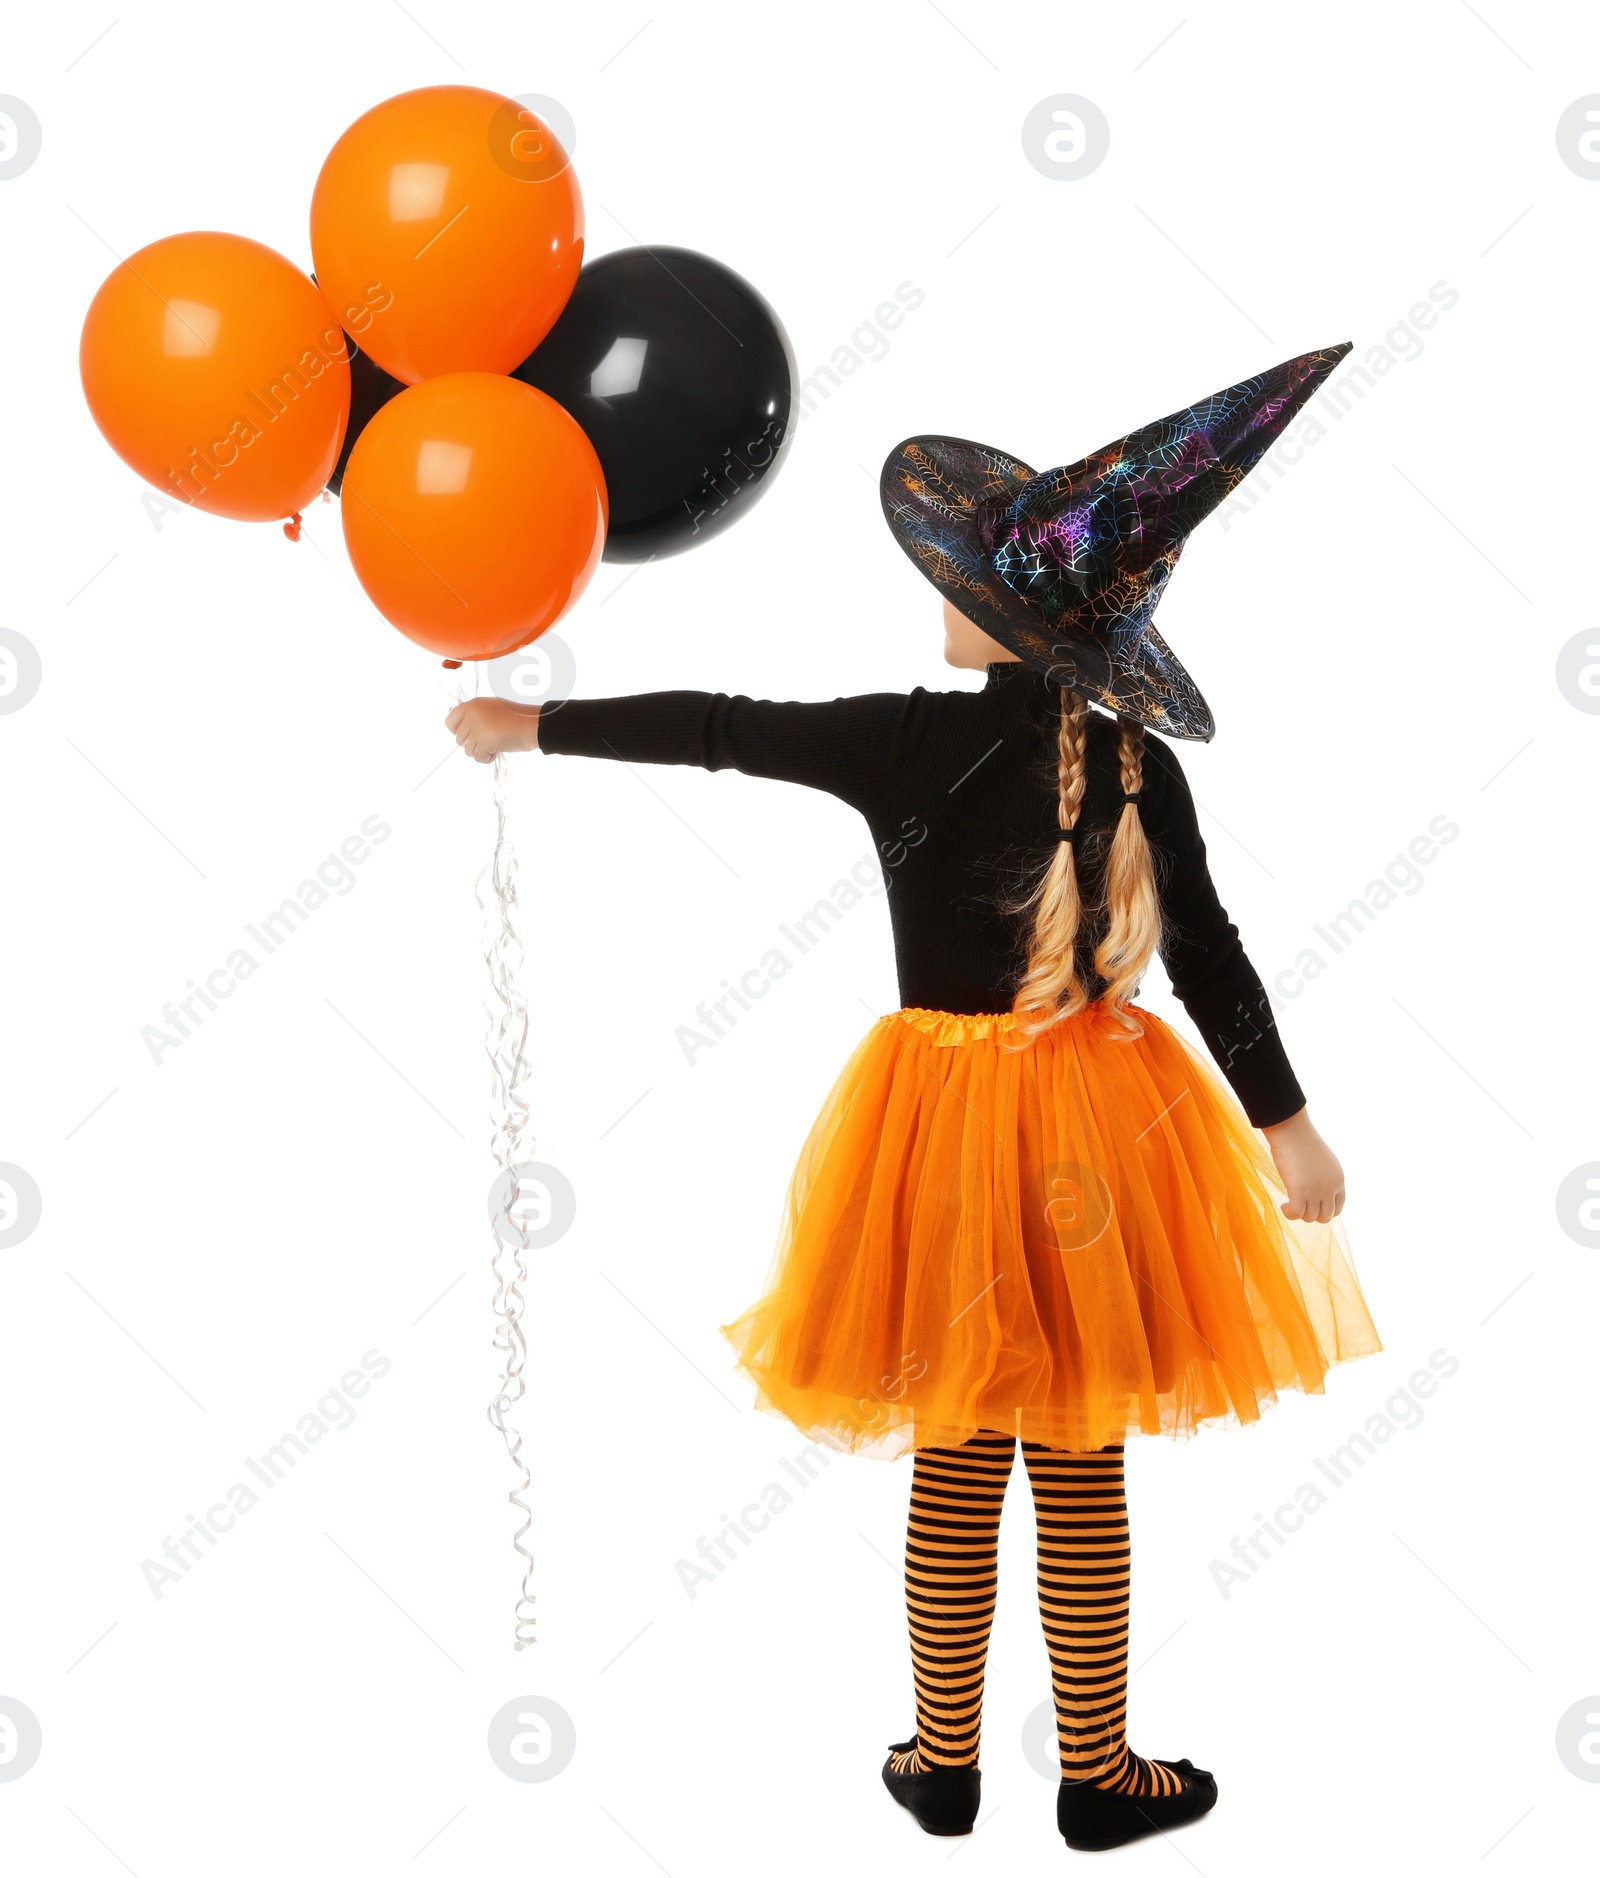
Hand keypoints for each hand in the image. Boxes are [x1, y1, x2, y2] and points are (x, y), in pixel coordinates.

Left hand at [445, 698, 539, 762]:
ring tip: (495, 745)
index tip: (469, 735)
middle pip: (459, 738)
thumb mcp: (492, 709)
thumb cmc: (517, 718)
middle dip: (473, 744)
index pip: (450, 720)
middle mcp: (473, 713)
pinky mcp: (485, 740)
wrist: (535, 724)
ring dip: (480, 752)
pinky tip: (497, 752)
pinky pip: (477, 757)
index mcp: (474, 704)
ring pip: (467, 750)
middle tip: (488, 741)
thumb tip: (456, 728)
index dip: (457, 731)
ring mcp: (479, 726)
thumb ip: (475, 715)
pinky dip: (486, 758)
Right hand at [1260, 1107, 1344, 1223]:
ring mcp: (1316, 1191)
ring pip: (1310, 1217)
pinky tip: (1284, 1205)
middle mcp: (1331, 1187)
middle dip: (1311, 1214)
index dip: (1324, 1211)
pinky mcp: (1300, 1191)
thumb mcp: (1321, 1161)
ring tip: (1288, 1203)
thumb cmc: (1301, 1141)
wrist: (1292, 1131)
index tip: (1311, 1206)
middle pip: (1325, 1216)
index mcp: (1338, 1179)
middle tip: (1298, 1204)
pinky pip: (1296, 1214)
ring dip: (1298, 1213)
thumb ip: (1322, 1178)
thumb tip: (1312, 1192)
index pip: (1338, 1207)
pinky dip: (1289, 1213)